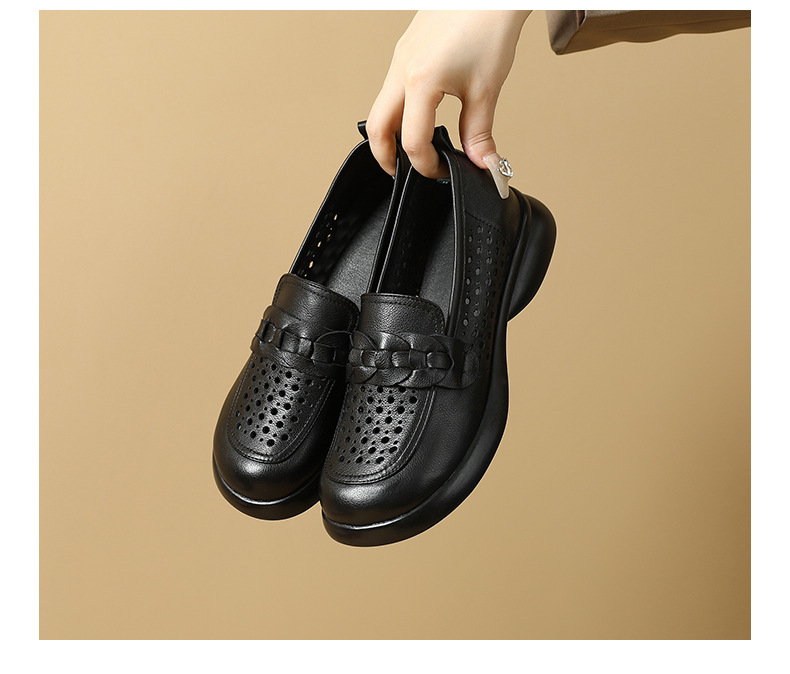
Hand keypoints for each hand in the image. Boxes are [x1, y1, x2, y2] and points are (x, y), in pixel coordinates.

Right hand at [366, 10, 530, 192]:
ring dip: (391, 134)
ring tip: (413, 149)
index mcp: (420, 82)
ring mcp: (399, 59)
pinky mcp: (405, 52)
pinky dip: (398, 112)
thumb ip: (479, 133)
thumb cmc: (488, 24)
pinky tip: (420, 117)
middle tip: (405, 173)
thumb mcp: (486, 88)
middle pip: (377, 129)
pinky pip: (390, 90)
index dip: (427, 166)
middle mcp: (401, 70)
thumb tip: (482, 164)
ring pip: (380, 109)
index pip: (412, 142)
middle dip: (387, 158)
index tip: (443, 170)